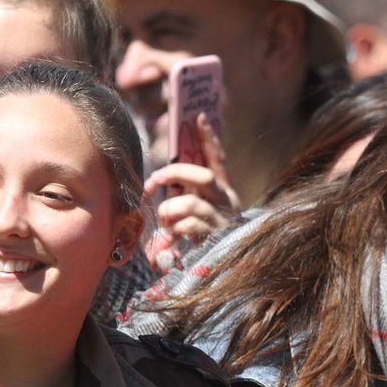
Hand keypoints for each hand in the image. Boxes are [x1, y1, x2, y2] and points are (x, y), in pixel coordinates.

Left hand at [142, 114, 240, 252]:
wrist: (231, 270)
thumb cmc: (207, 240)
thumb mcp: (198, 214)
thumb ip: (185, 199)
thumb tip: (162, 185)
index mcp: (225, 193)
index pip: (218, 160)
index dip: (209, 139)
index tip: (197, 117)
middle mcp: (228, 203)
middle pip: (204, 177)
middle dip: (175, 174)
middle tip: (155, 181)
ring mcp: (223, 221)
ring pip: (191, 203)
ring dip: (170, 211)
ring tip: (166, 222)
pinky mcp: (215, 239)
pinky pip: (189, 226)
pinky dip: (175, 231)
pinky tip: (172, 240)